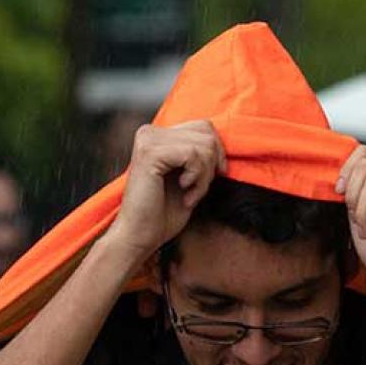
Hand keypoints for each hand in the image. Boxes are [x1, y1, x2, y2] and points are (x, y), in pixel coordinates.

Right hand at [104, 121, 226, 258]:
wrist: (141, 236)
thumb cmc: (164, 214)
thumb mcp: (189, 177)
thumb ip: (200, 156)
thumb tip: (224, 144)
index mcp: (158, 135)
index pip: (204, 127)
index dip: (216, 153)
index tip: (210, 179)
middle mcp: (150, 132)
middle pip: (207, 133)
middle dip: (211, 166)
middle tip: (196, 190)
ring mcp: (148, 140)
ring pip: (203, 145)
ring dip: (204, 176)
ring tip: (189, 195)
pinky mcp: (150, 153)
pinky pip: (193, 155)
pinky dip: (197, 179)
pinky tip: (184, 194)